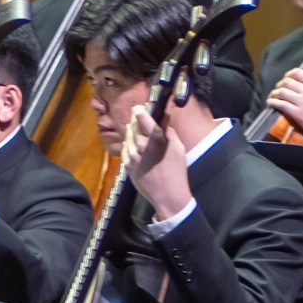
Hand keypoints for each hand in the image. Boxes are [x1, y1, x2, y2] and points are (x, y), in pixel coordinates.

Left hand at [123, 102, 190, 218]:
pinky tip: (136, 146)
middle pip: (133, 124)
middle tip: (139, 117)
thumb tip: (164, 117)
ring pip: (128, 135)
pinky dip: (129, 144)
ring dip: (132, 131)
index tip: (140, 107)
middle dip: (136, 119)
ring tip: (140, 132)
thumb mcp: (178, 148)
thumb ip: (169, 130)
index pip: (142, 117)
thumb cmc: (176, 171)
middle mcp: (141, 145)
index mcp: (155, 139)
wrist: (167, 195)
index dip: (140, 109)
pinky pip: (125, 148)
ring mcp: (132, 155)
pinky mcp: (127, 164)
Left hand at [267, 67, 302, 143]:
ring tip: (272, 96)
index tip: (285, 78)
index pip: (297, 72)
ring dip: (274, 93)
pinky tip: (270, 103)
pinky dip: (273, 102)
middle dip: (279, 85)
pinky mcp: (299, 114)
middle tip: (278, 89)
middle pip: (287, 82)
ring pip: (282, 92)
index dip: (288, 75)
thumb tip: (298, 84)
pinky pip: (281, 105)